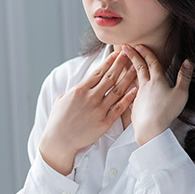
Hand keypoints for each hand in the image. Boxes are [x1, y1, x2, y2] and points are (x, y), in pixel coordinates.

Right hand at [39, 50, 137, 174]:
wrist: (59, 140)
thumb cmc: (58, 120)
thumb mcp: (62, 99)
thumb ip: (74, 91)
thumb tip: (81, 85)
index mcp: (79, 90)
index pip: (98, 72)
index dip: (109, 62)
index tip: (117, 54)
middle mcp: (90, 98)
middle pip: (110, 77)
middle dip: (120, 64)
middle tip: (129, 54)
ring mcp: (99, 110)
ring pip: (117, 90)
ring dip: (128, 78)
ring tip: (136, 68)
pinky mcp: (104, 122)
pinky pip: (119, 108)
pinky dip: (128, 99)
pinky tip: (135, 90)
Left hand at [122, 44, 192, 145]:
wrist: (150, 128)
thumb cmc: (166, 111)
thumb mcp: (181, 93)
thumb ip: (184, 77)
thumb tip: (188, 62)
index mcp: (157, 81)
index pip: (151, 63)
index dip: (146, 52)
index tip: (138, 44)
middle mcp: (145, 85)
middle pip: (139, 67)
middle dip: (133, 56)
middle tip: (124, 47)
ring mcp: (138, 95)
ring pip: (132, 79)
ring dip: (128, 69)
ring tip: (123, 63)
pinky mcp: (134, 105)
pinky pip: (130, 92)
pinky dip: (128, 86)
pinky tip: (126, 87)